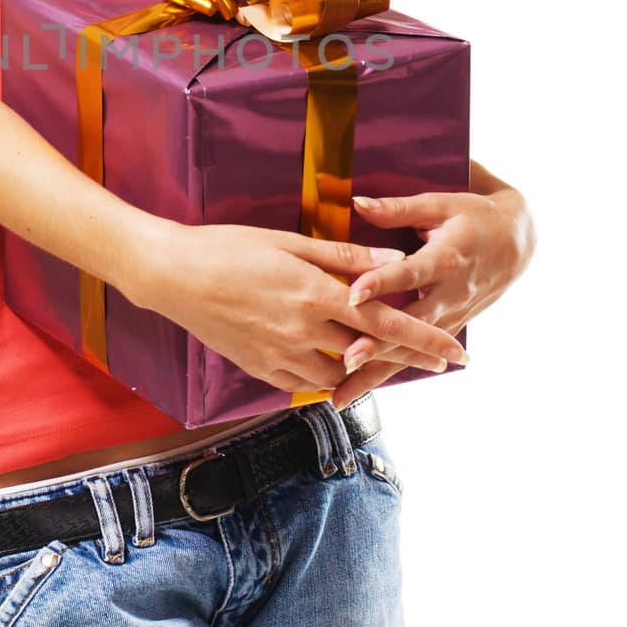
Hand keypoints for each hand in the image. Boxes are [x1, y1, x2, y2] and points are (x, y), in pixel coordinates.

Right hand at [125, 218, 470, 395]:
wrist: (171, 276)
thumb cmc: (228, 247)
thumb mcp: (288, 241)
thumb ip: (343, 256)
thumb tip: (392, 258)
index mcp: (314, 294)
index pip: (383, 321)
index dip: (423, 338)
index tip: (455, 349)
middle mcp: (303, 331)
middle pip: (371, 353)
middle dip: (411, 359)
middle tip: (444, 363)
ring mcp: (280, 355)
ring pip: (340, 374)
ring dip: (368, 369)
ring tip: (390, 360)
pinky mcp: (260, 369)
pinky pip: (306, 384)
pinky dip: (328, 378)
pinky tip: (339, 368)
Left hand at [325, 187, 536, 407]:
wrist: (517, 241)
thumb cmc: (473, 217)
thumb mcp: (440, 204)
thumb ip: (397, 209)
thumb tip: (356, 201)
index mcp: (447, 258)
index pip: (410, 272)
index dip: (382, 282)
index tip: (352, 295)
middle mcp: (451, 292)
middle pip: (411, 323)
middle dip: (380, 344)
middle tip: (346, 361)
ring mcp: (453, 315)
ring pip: (413, 350)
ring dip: (379, 372)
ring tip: (343, 394)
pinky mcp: (450, 329)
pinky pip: (418, 354)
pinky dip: (391, 372)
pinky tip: (361, 390)